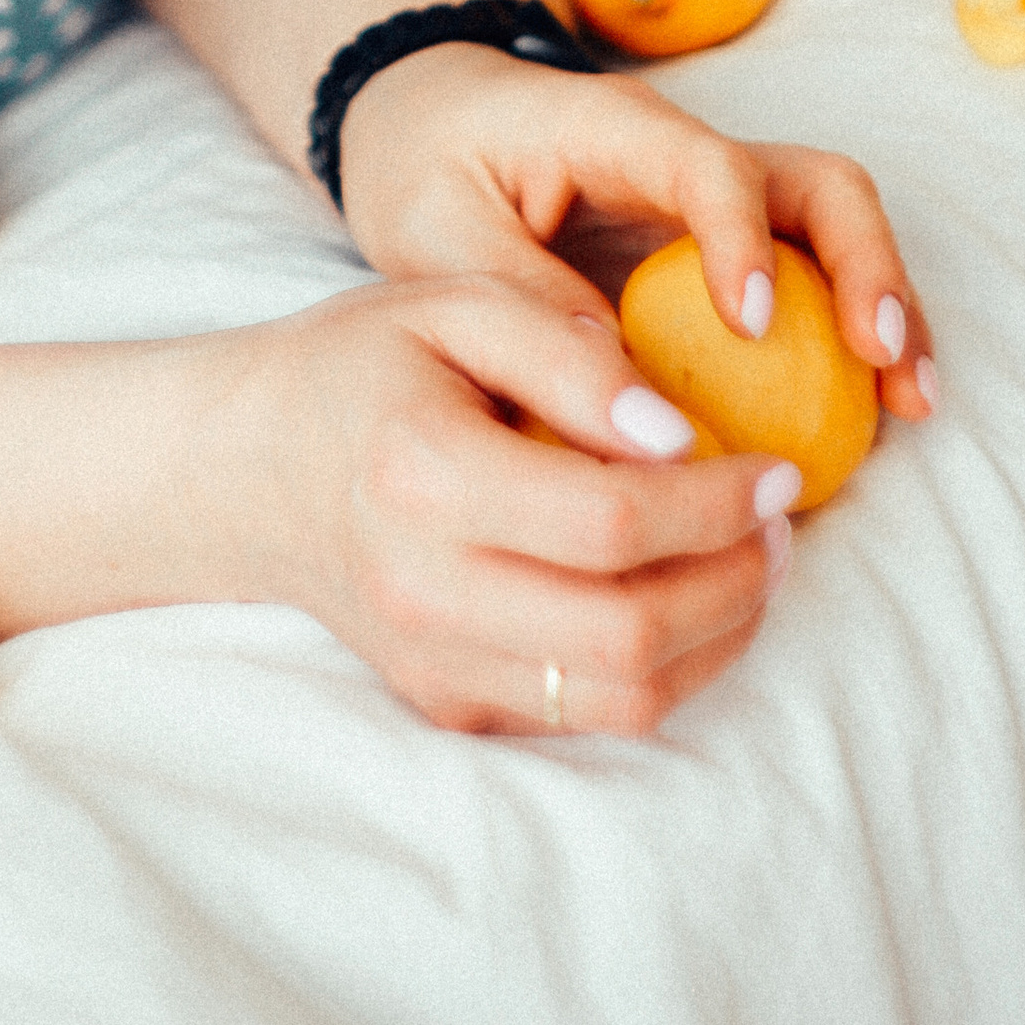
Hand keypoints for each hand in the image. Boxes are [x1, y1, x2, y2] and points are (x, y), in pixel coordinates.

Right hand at [212, 269, 797, 734]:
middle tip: (779, 525)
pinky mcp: (444, 704)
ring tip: (747, 567)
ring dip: (715, 642)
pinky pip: (582, 718)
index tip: (776, 468)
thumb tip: (679, 433)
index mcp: (423, 474)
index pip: (611, 522)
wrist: (246, 469)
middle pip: (629, 633)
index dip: (718, 503)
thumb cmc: (362, 366)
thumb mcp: (454, 306)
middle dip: (736, 584)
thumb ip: (569, 351)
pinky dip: (659, 672)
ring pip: (621, 700)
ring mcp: (432, 662)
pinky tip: (679, 600)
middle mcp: (422, 587)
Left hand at [334, 44, 937, 432]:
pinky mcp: (726, 246)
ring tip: (911, 402)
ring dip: (884, 307)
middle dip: (865, 266)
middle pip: (814, 182)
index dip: (740, 239)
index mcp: (612, 129)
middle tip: (882, 361)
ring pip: (833, 229)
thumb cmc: (426, 166)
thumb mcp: (433, 229)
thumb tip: (619, 384)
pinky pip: (813, 277)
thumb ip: (516, 293)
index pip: (707, 166)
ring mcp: (719, 197)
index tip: (752, 324)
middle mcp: (686, 153)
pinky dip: (854, 336)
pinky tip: (877, 411)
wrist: (426, 123)